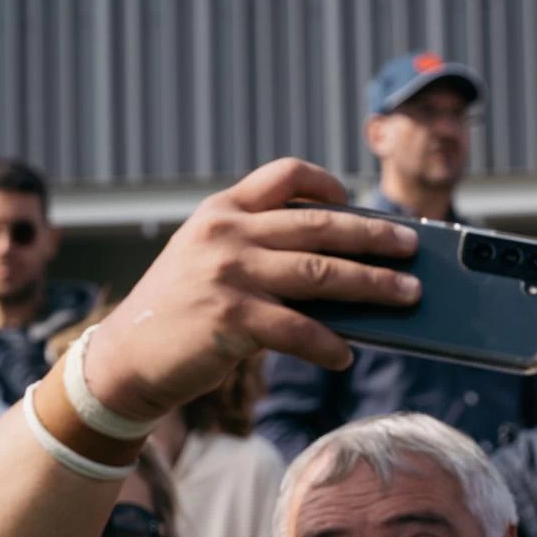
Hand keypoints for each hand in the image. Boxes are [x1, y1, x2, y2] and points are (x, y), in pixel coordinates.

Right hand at [83, 157, 419, 420]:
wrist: (125, 360)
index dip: (326, 183)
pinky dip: (327, 344)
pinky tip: (346, 354)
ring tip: (407, 294)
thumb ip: (259, 257)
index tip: (354, 198)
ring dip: (371, 285)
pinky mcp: (232, 318)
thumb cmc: (176, 318)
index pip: (284, 176)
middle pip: (319, 226)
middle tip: (411, 245)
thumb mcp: (208, 266)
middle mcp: (227, 234)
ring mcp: (229, 274)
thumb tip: (336, 278)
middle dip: (374, 236)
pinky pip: (298, 329)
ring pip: (320, 274)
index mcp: (221, 212)